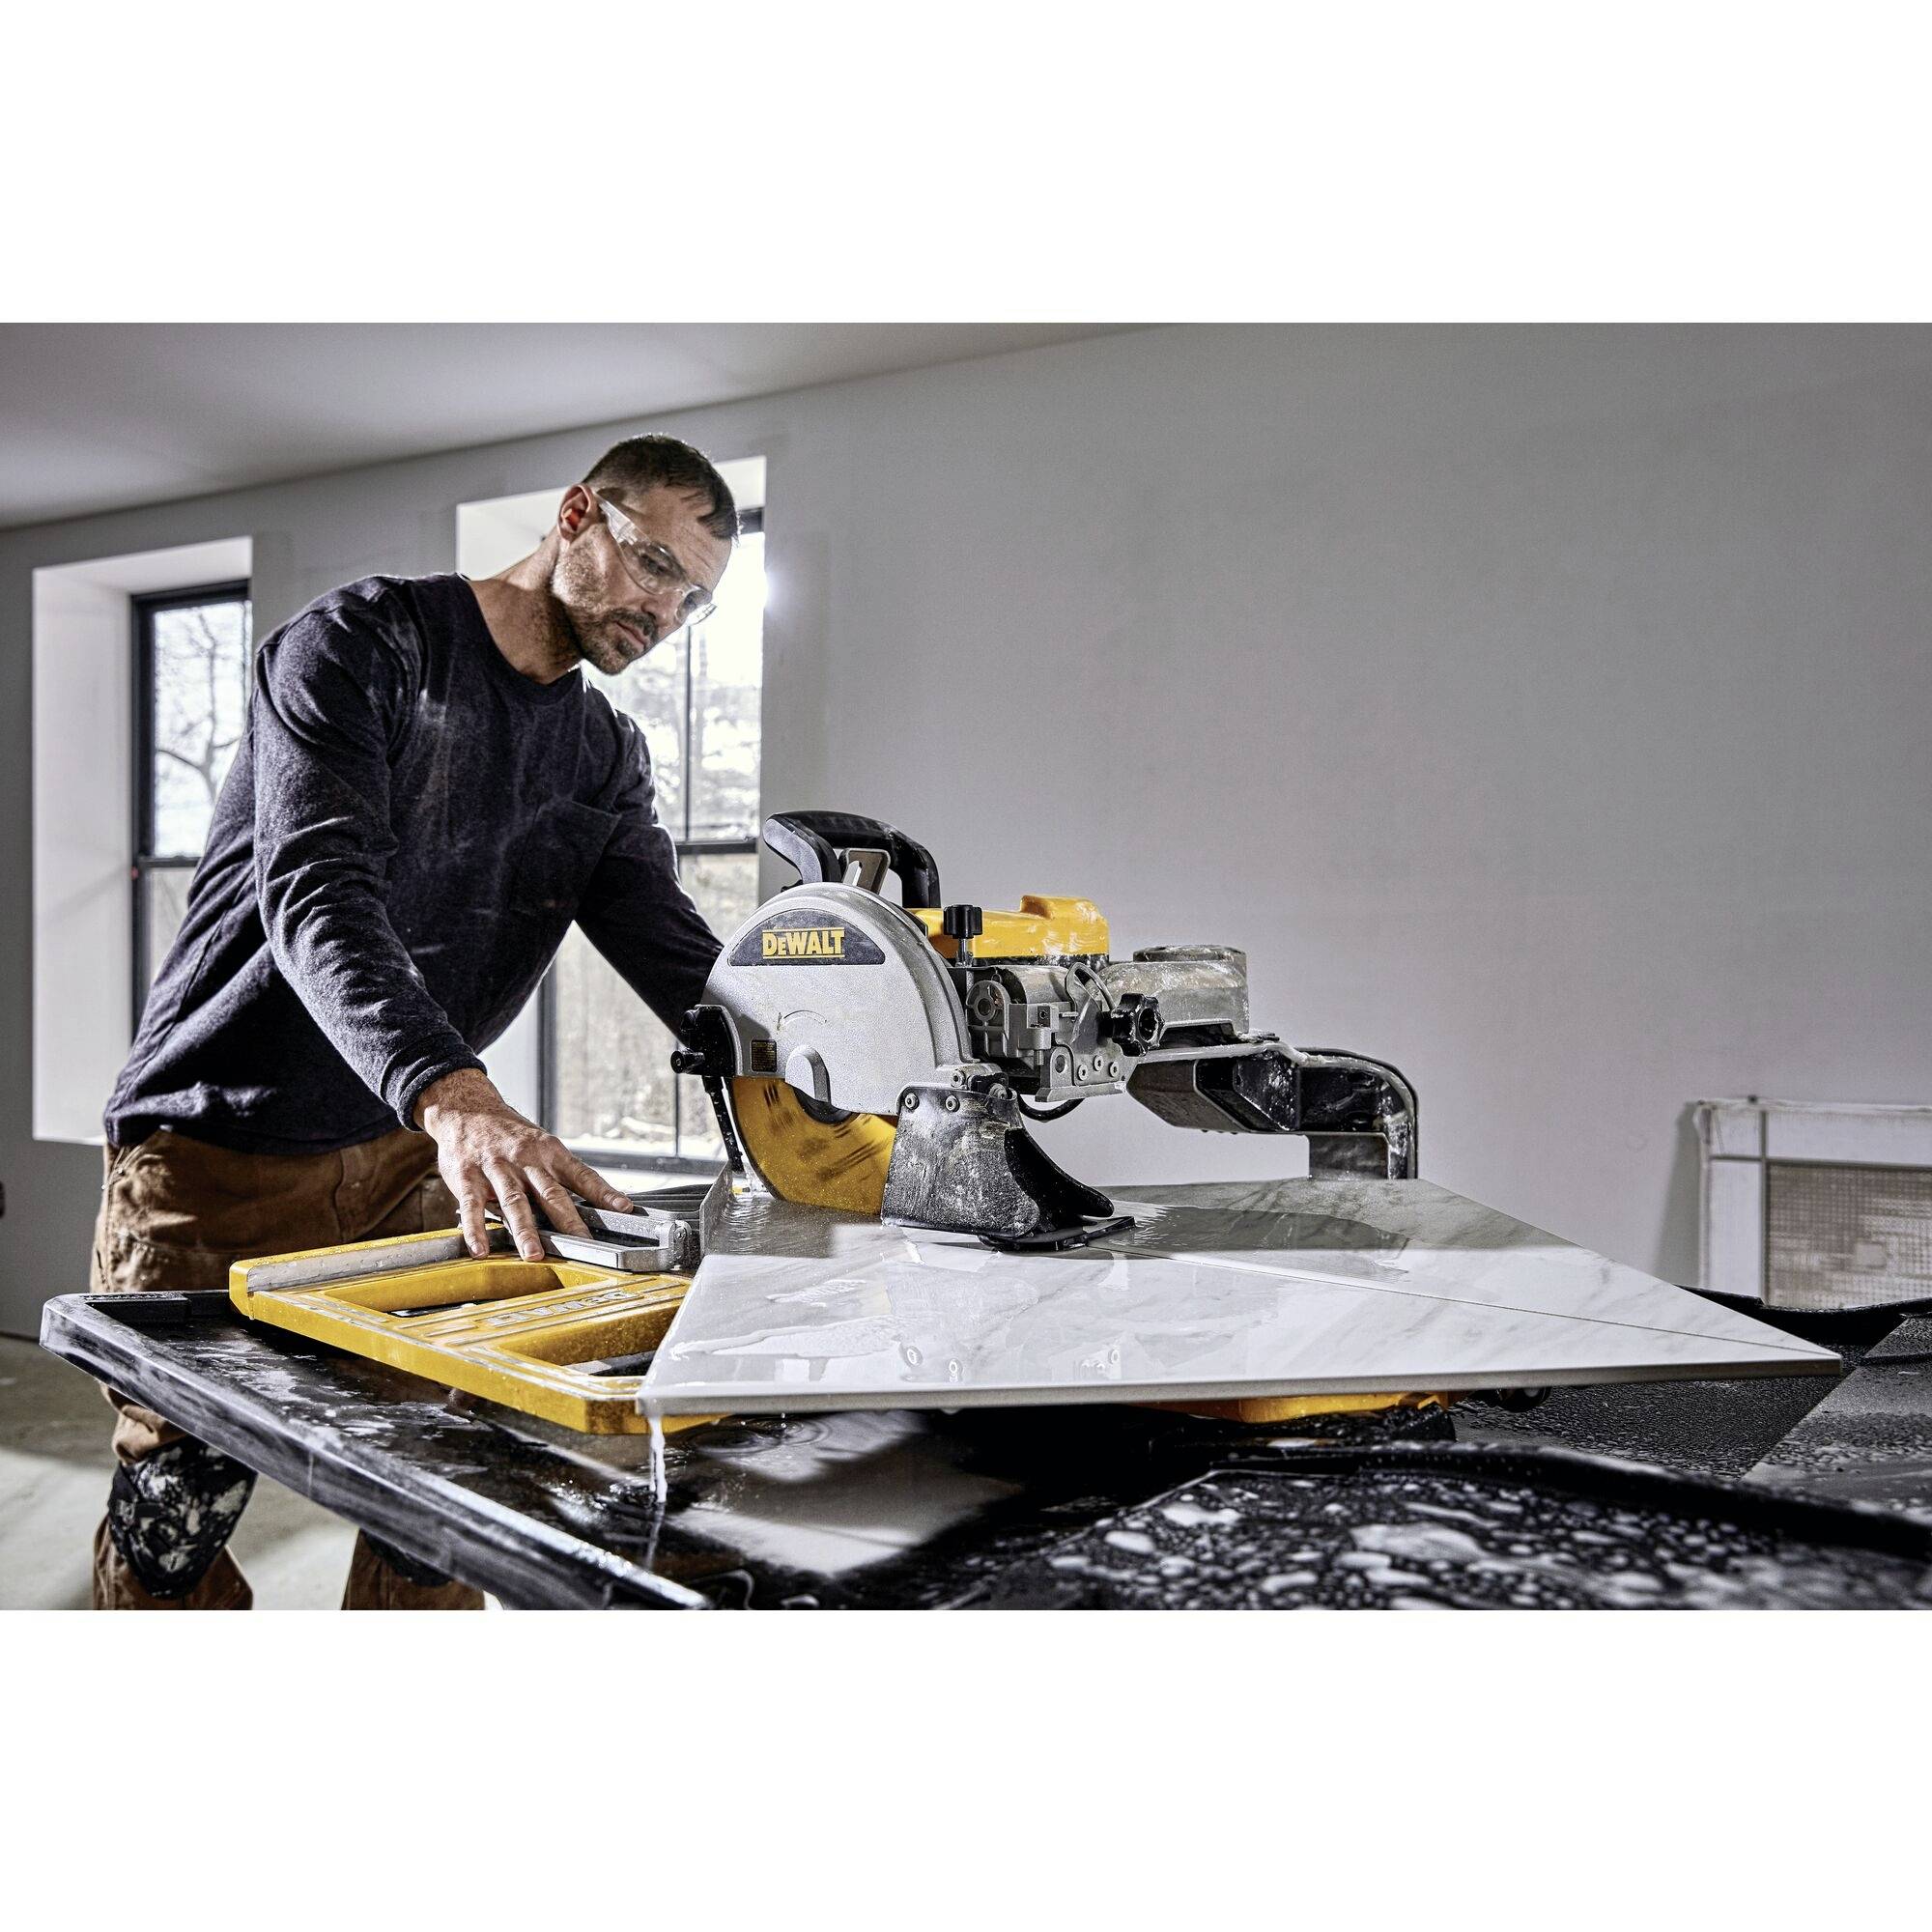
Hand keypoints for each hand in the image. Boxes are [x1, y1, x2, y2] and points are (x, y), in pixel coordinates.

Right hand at [414, 1068, 631, 1260]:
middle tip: (583, 1244)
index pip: (582, 1174)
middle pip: (551, 1192)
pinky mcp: (467, 1177)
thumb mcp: (540, 1145)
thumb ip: (559, 1174)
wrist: (467, 1109)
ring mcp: (496, 1168)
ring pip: (514, 1201)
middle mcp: (525, 1159)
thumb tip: (591, 1202)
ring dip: (525, 1230)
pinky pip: (472, 1206)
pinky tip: (481, 1249)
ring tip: (534, 1254)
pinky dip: (476, 1229)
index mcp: (549, 1151)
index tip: (623, 1209)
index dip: (603, 1192)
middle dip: (568, 1220)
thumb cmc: (509, 1133)